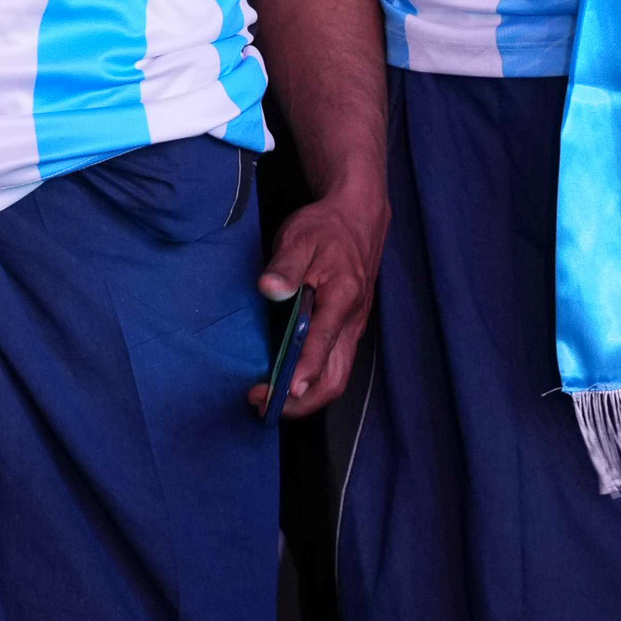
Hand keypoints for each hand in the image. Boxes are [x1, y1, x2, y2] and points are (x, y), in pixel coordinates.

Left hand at [252, 187, 386, 417]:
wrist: (359, 217)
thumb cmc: (326, 228)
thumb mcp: (300, 237)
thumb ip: (285, 266)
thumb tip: (270, 290)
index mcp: (342, 298)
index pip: (323, 344)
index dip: (302, 372)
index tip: (278, 392)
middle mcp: (353, 322)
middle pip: (335, 379)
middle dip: (299, 401)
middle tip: (261, 403)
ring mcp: (353, 329)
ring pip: (336, 378)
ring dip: (304, 398)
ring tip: (267, 399)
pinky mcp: (348, 330)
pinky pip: (334, 367)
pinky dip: (310, 382)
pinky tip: (284, 379)